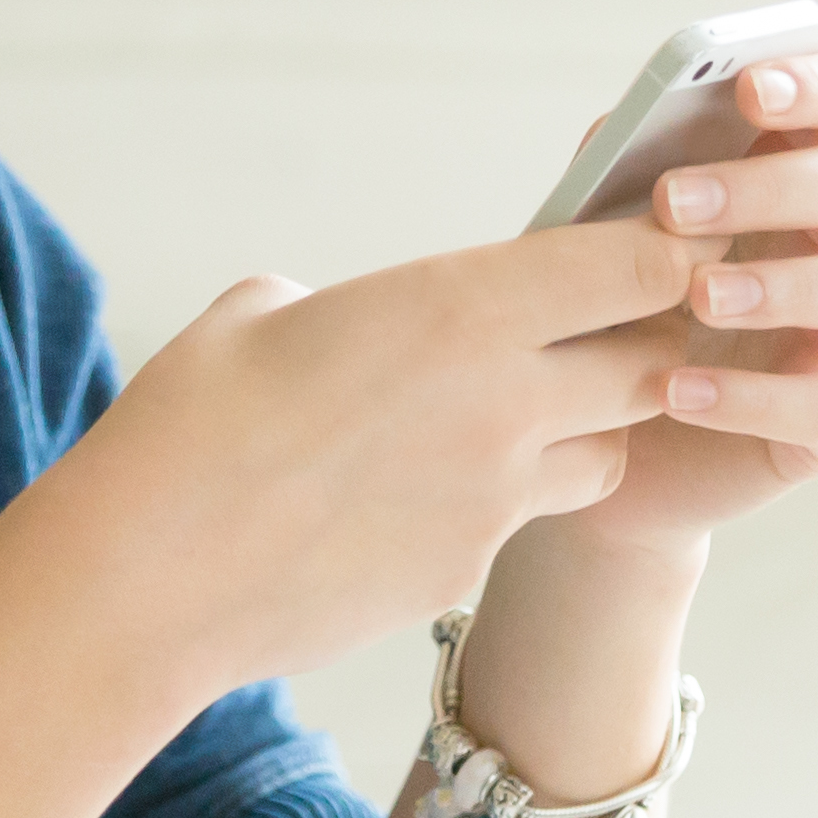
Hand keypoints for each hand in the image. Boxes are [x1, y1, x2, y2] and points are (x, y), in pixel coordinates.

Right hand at [27, 221, 696, 696]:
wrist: (147, 578)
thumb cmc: (185, 426)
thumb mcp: (259, 314)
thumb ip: (346, 306)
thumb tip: (344, 317)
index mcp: (455, 307)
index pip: (636, 267)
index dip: (670, 251)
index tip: (667, 239)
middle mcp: (500, 401)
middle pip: (654, 364)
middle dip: (650, 342)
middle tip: (613, 326)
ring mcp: (493, 498)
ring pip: (608, 454)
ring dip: (589, 428)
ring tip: (518, 414)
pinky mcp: (465, 572)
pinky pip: (521, 523)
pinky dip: (500, 503)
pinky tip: (422, 494)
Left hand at [548, 44, 817, 555]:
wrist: (594, 441)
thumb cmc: (616, 309)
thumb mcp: (605, 231)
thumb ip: (623, 172)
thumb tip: (630, 128)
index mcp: (802, 171)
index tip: (749, 90)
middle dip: (772, 186)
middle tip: (675, 205)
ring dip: (787, 284)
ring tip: (698, 299)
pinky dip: (756, 396)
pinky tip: (678, 389)